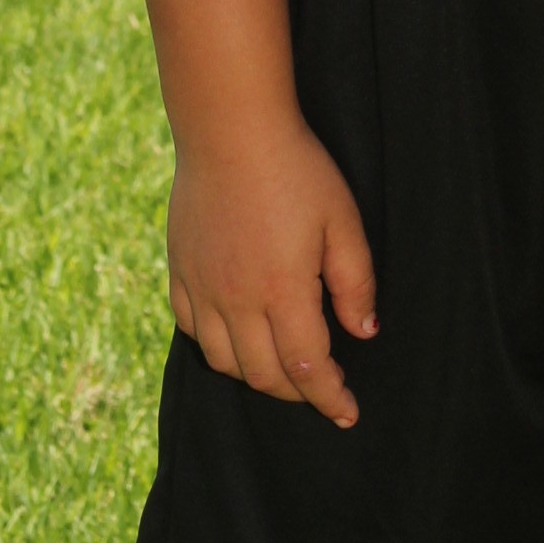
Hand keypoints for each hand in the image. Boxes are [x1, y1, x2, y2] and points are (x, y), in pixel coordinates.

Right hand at [167, 114, 377, 427]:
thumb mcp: (342, 221)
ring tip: (282, 366)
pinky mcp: (179, 271)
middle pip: (264, 375)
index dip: (329, 398)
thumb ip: (355, 282)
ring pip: (224, 361)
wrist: (230, 129)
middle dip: (297, 392)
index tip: (347, 413)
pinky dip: (217, 346)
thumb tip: (364, 332)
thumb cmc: (296, 169)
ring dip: (256, 375)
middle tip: (321, 385)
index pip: (308, 368)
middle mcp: (236, 300)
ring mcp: (202, 287)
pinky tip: (237, 336)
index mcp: (283, 291)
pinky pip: (191, 330)